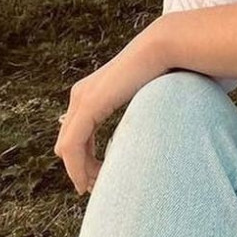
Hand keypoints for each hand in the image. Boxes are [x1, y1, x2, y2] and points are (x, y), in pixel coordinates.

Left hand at [53, 24, 166, 195]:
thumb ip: (141, 111)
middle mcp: (82, 94)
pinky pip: (73, 145)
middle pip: (69, 142)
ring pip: (68, 147)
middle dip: (80, 167)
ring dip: (78, 172)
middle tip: (94, 189)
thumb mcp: (149, 98)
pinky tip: (88, 182)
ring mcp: (82, 99)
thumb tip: (154, 130)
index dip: (85, 158)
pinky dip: (77, 167)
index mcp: (95, 92)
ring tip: (94, 189)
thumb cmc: (168, 70)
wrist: (168, 47)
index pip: (79, 132)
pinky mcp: (88, 105)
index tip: (101, 178)